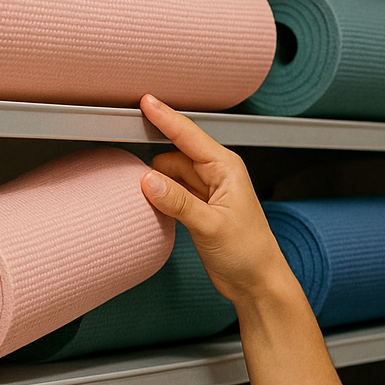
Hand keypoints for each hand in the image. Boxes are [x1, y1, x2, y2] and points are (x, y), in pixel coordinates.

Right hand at [138, 94, 295, 303]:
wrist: (257, 283)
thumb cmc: (249, 253)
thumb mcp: (211, 226)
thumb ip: (179, 202)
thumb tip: (147, 179)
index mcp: (226, 169)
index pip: (189, 135)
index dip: (165, 117)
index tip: (145, 101)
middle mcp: (217, 175)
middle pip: (174, 153)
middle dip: (152, 156)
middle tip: (127, 163)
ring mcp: (207, 192)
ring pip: (170, 173)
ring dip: (154, 180)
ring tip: (138, 193)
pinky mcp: (198, 209)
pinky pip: (171, 191)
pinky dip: (159, 195)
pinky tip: (150, 203)